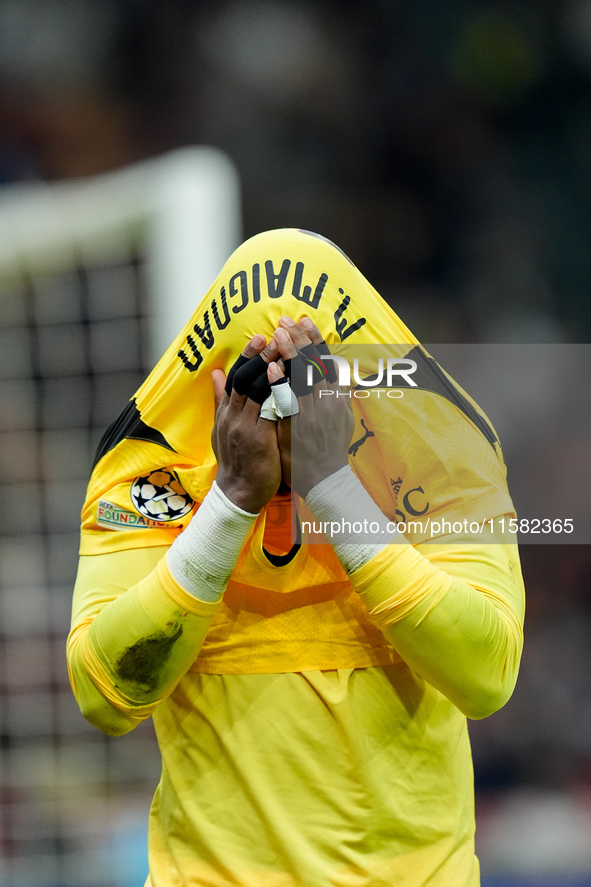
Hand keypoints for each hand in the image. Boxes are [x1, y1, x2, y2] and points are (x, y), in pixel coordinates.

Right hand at [211, 335, 281, 512]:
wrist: (238, 494)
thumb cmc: (236, 460)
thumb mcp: (222, 428)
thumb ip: (221, 399)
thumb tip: (216, 372)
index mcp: (226, 412)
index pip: (236, 376)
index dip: (248, 356)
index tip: (260, 337)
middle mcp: (233, 416)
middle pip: (246, 378)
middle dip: (261, 355)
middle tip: (276, 335)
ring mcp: (244, 427)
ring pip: (257, 390)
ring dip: (272, 368)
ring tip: (285, 350)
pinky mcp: (258, 440)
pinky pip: (270, 411)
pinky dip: (280, 394)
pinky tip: (292, 382)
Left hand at [269, 316, 353, 496]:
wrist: (326, 479)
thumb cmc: (332, 447)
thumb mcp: (344, 416)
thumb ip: (340, 392)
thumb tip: (340, 368)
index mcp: (335, 396)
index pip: (324, 360)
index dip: (314, 339)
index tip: (304, 321)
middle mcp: (325, 401)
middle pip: (312, 364)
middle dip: (299, 339)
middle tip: (286, 320)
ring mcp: (311, 414)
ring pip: (300, 378)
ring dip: (289, 354)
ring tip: (278, 335)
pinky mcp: (297, 428)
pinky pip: (288, 403)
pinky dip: (281, 385)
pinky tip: (272, 369)